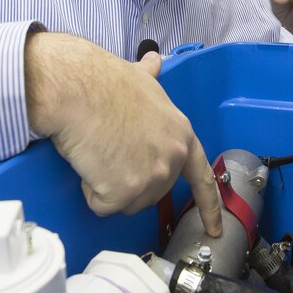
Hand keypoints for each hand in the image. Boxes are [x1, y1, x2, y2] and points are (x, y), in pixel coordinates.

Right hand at [24, 32, 222, 236]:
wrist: (78, 89)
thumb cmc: (103, 82)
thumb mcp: (140, 79)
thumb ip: (151, 79)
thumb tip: (153, 62)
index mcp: (181, 135)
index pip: (202, 178)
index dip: (209, 206)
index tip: (215, 229)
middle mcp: (173, 159)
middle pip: (151, 192)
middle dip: (128, 179)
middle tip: (110, 148)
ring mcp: (151, 177)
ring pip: (125, 202)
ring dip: (107, 184)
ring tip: (98, 150)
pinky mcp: (125, 192)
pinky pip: (102, 204)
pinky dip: (90, 189)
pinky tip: (89, 161)